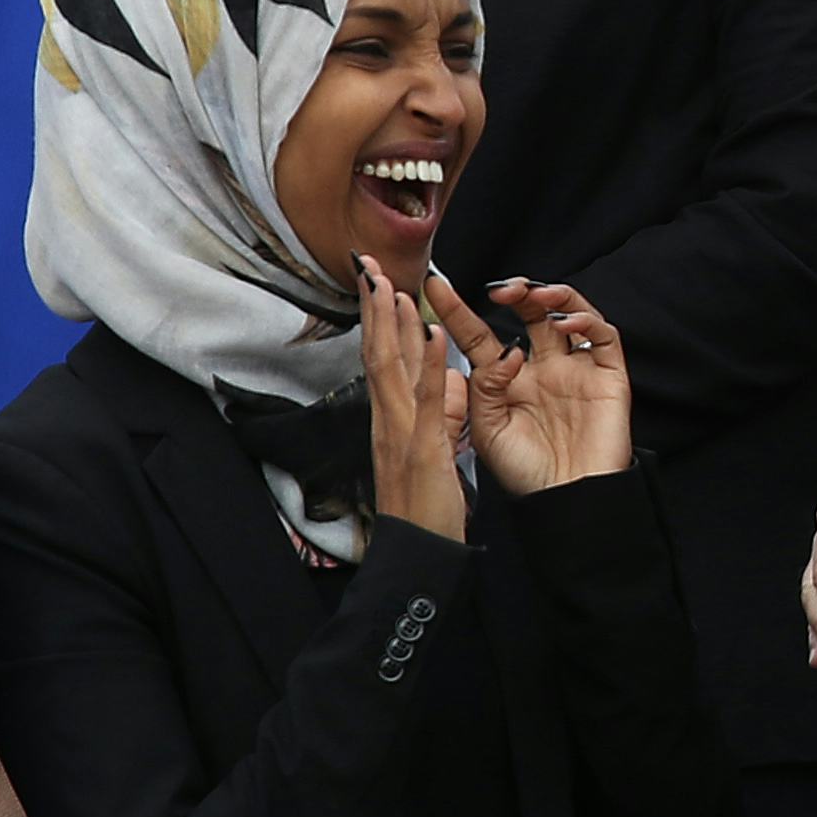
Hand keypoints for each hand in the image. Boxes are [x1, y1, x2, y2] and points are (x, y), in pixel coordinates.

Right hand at [356, 255, 464, 541]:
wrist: (418, 552)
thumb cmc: (426, 506)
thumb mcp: (436, 448)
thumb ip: (440, 411)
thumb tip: (447, 376)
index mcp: (391, 419)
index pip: (381, 358)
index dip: (378, 319)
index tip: (376, 281)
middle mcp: (387, 419)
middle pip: (376, 353)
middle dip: (374, 308)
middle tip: (368, 264)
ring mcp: (401, 432)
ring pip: (392, 368)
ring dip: (393, 324)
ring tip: (393, 284)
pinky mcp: (422, 448)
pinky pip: (426, 400)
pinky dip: (427, 364)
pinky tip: (432, 334)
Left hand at [441, 277, 630, 496]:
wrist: (567, 500)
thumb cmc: (525, 472)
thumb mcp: (488, 429)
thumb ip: (484, 387)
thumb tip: (504, 350)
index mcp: (506, 380)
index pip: (479, 335)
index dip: (457, 310)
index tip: (434, 285)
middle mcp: (541, 368)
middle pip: (529, 313)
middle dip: (517, 291)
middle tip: (500, 290)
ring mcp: (576, 369)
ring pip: (569, 313)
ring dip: (551, 295)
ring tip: (533, 296)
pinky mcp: (608, 375)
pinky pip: (604, 335)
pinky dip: (586, 319)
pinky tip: (564, 324)